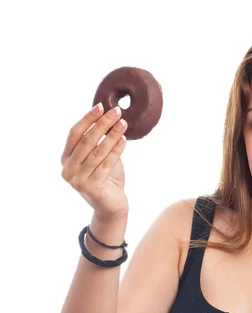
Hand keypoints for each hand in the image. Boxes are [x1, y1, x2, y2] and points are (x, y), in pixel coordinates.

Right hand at [61, 103, 129, 221]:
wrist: (112, 207)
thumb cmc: (107, 179)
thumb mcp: (101, 157)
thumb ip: (100, 142)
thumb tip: (109, 117)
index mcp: (66, 159)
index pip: (74, 134)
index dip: (87, 119)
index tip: (101, 106)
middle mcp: (68, 169)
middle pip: (86, 141)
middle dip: (102, 124)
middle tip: (117, 112)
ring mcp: (77, 180)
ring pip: (97, 152)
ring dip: (111, 136)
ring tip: (123, 124)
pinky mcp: (90, 188)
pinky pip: (106, 165)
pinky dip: (116, 151)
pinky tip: (124, 140)